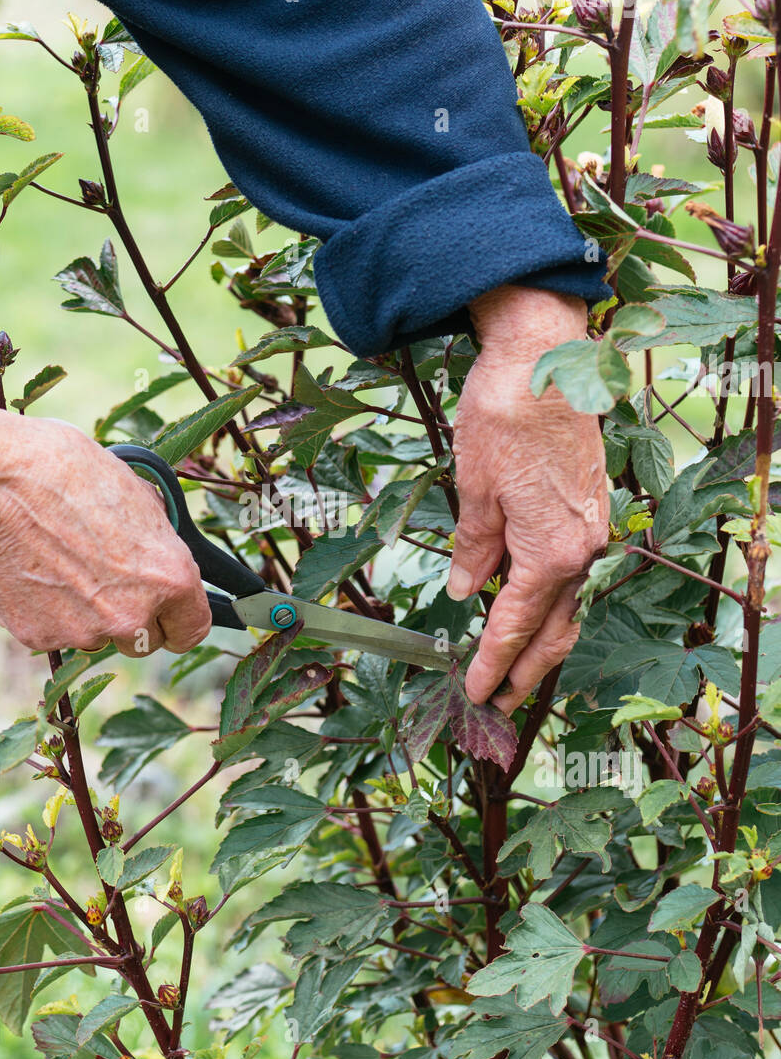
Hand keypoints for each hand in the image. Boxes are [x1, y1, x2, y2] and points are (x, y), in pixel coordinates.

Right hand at [0, 415, 211, 655]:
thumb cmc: (64, 473)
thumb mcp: (134, 495)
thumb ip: (154, 541)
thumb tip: (157, 553)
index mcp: (170, 578)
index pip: (193, 629)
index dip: (180, 620)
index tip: (170, 616)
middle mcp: (132, 615)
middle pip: (145, 641)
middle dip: (133, 618)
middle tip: (107, 581)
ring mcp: (85, 632)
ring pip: (98, 636)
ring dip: (89, 615)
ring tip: (62, 564)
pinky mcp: (40, 637)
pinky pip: (56, 632)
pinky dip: (48, 612)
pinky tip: (35, 571)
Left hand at [447, 287, 607, 714]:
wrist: (548, 355)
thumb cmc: (504, 417)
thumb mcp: (474, 490)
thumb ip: (474, 550)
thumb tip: (464, 592)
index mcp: (552, 552)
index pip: (514, 627)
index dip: (492, 664)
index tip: (473, 693)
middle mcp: (584, 550)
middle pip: (554, 631)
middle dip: (525, 672)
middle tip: (498, 703)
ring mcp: (595, 530)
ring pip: (569, 605)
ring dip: (543, 642)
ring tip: (516, 670)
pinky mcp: (593, 510)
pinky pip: (574, 574)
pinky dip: (553, 602)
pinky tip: (532, 607)